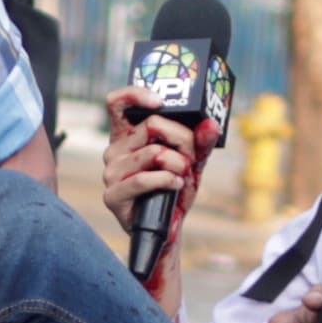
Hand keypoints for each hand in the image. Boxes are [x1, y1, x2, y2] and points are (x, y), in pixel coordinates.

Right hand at [100, 85, 207, 229]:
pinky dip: (168, 181)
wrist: (168, 227)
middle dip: (182, 140)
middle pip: (152, 125)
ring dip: (179, 164)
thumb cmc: (173, 189)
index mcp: (127, 136)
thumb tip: (211, 125)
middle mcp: (114, 150)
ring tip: (182, 175)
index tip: (159, 101)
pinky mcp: (113, 195)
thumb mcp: (191, 161)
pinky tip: (175, 185)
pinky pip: (145, 179)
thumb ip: (200, 143)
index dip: (135, 94)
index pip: (116, 102)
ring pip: (154, 152)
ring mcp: (111, 173)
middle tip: (190, 156)